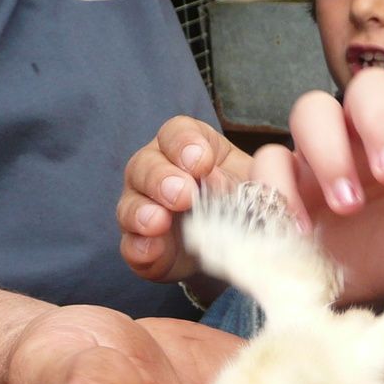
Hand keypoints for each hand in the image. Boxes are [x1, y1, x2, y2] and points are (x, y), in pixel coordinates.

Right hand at [118, 117, 253, 283]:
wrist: (234, 244)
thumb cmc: (241, 200)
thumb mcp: (253, 184)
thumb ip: (249, 176)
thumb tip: (248, 170)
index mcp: (186, 149)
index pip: (175, 133)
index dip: (184, 144)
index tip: (202, 162)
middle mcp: (155, 172)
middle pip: (145, 165)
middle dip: (162, 178)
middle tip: (184, 194)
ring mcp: (142, 209)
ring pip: (130, 204)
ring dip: (142, 212)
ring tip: (159, 222)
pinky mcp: (141, 246)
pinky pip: (130, 246)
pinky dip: (140, 248)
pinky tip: (152, 250)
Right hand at [257, 69, 383, 303]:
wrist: (350, 294)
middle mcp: (366, 136)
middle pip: (368, 89)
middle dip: (380, 124)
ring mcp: (319, 152)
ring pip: (311, 110)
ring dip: (329, 151)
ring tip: (348, 205)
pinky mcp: (280, 179)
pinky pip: (268, 161)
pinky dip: (279, 188)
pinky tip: (299, 229)